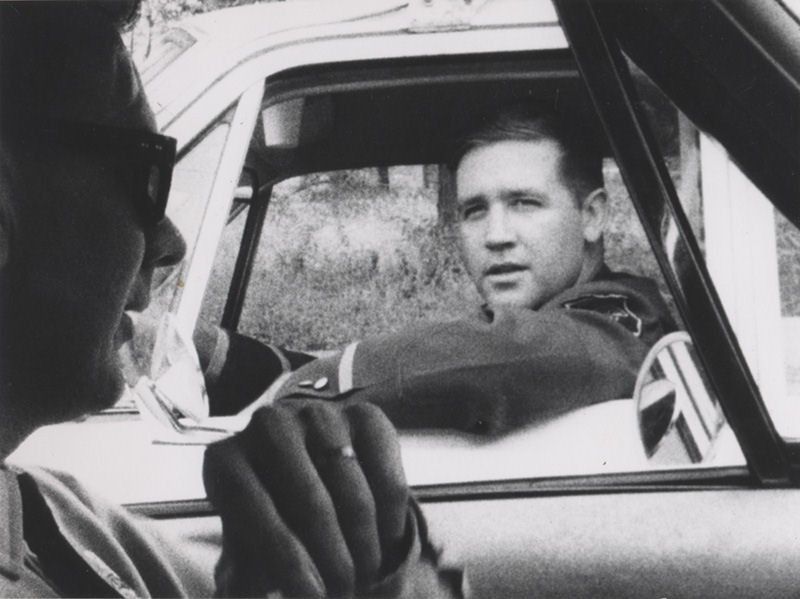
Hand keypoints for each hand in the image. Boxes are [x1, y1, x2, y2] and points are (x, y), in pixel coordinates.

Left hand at [203, 402, 410, 596]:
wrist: (305, 470)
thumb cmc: (270, 516)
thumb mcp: (246, 545)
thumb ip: (244, 572)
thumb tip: (243, 597)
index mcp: (226, 458)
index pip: (253, 507)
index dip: (287, 560)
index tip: (315, 598)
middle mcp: (269, 424)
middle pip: (310, 500)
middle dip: (334, 558)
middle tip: (346, 592)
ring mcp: (319, 414)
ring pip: (352, 489)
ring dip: (365, 544)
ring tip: (367, 576)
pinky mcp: (364, 415)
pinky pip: (386, 472)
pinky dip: (391, 517)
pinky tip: (387, 544)